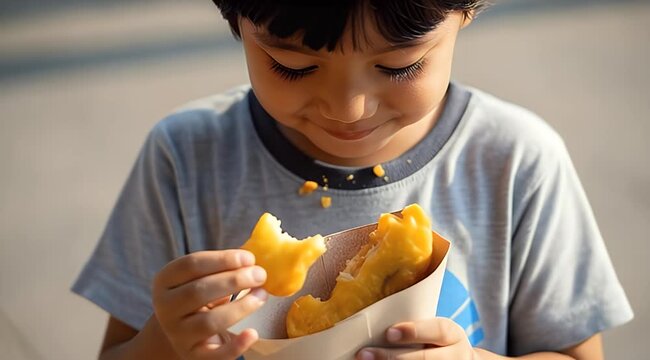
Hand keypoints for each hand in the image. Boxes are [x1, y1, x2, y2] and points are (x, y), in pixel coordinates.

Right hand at [152, 249, 266, 359]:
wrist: (183, 331)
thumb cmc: (200, 296)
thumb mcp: (202, 277)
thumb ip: (223, 265)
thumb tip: (258, 251)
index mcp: (165, 281)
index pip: (191, 265)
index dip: (222, 259)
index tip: (250, 258)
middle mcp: (165, 308)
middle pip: (199, 291)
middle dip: (234, 281)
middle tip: (260, 275)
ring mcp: (177, 334)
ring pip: (209, 322)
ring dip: (240, 307)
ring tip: (262, 295)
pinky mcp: (193, 356)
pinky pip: (215, 355)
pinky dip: (235, 345)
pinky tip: (252, 333)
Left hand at [356, 317, 476, 359]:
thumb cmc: (434, 340)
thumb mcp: (433, 329)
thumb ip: (414, 326)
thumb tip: (373, 322)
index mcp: (453, 335)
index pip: (438, 330)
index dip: (414, 331)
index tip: (389, 333)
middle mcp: (457, 356)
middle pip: (426, 359)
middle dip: (393, 357)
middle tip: (364, 354)